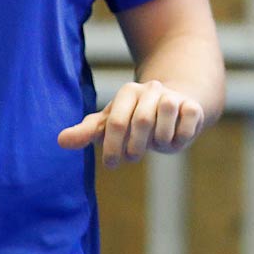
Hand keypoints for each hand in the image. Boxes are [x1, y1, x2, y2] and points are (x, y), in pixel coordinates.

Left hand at [58, 79, 208, 166]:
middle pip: (142, 122)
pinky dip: (178, 140)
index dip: (112, 147)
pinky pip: (186, 127)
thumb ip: (88, 132)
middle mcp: (151, 89)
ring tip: (155, 144)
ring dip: (158, 142)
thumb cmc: (136, 118)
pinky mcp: (193, 106)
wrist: (175, 106)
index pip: (116, 121)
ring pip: (165, 122)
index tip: (111, 164)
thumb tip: (60, 141)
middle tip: (133, 157)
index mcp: (127, 92)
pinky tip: (174, 139)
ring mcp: (173, 96)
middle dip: (136, 147)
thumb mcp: (111, 124)